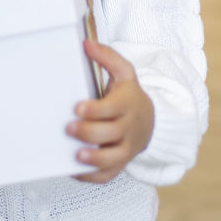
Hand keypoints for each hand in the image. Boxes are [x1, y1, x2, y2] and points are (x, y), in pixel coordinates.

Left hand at [68, 39, 154, 183]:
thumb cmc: (129, 95)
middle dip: (89, 132)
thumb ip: (107, 57)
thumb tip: (86, 44)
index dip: (96, 110)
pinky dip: (93, 176)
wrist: (151, 121)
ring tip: (77, 155)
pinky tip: (76, 170)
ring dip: (95, 158)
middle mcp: (128, 127)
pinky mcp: (121, 163)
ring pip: (114, 158)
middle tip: (69, 128)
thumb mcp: (124, 73)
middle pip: (111, 133)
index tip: (78, 107)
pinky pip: (109, 174)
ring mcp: (126, 147)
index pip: (113, 108)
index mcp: (127, 104)